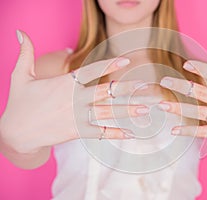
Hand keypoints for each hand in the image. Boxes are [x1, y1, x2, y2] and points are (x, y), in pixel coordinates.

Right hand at [0, 31, 147, 154]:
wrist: (15, 133)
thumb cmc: (19, 104)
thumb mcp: (19, 76)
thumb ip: (26, 54)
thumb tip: (20, 32)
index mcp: (64, 83)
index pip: (91, 70)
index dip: (109, 65)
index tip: (126, 60)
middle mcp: (74, 99)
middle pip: (105, 92)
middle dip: (126, 89)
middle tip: (145, 86)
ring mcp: (77, 116)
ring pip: (107, 112)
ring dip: (127, 111)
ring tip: (145, 109)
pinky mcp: (77, 132)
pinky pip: (100, 133)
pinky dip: (115, 134)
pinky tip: (130, 135)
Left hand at [158, 36, 206, 152]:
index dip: (200, 68)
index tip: (185, 63)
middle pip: (200, 92)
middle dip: (181, 86)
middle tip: (164, 81)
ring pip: (197, 112)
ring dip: (178, 108)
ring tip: (162, 104)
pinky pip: (203, 132)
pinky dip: (188, 131)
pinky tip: (173, 130)